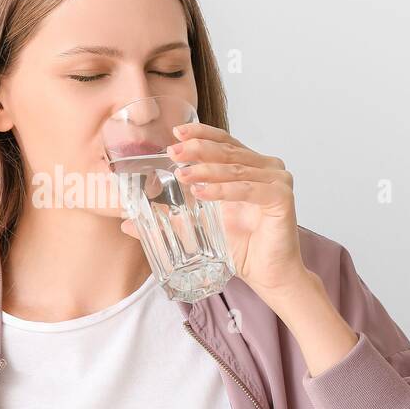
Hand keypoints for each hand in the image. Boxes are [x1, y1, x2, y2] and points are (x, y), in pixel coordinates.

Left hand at [119, 121, 316, 307]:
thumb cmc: (240, 248)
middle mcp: (266, 168)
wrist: (267, 275)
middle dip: (197, 150)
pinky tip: (200, 192)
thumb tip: (128, 222)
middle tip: (173, 152)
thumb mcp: (198, 226)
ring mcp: (277, 180)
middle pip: (228, 152)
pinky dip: (223, 190)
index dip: (200, 134)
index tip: (176, 132)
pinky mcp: (281, 197)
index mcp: (250, 166)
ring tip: (182, 176)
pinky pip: (247, 189)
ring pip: (235, 169)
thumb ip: (169, 217)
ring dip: (206, 170)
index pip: (224, 142)